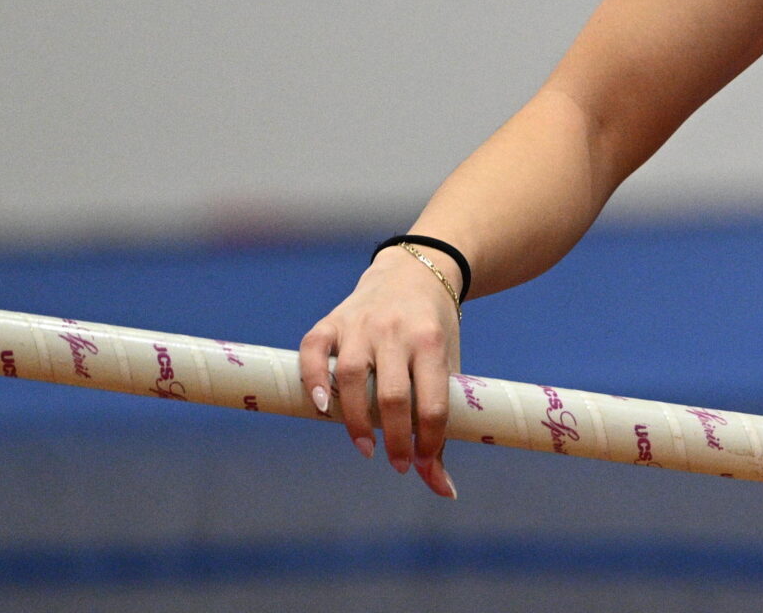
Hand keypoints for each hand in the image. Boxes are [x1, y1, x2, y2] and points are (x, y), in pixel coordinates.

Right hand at [298, 246, 462, 498]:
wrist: (415, 272)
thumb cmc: (435, 332)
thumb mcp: (448, 366)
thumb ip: (442, 424)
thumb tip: (445, 490)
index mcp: (431, 341)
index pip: (430, 400)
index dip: (428, 438)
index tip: (422, 463)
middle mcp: (395, 331)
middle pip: (392, 395)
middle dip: (395, 437)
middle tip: (397, 464)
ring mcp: (360, 324)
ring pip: (352, 377)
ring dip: (355, 420)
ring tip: (366, 448)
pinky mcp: (331, 321)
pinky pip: (314, 351)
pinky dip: (314, 380)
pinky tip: (322, 409)